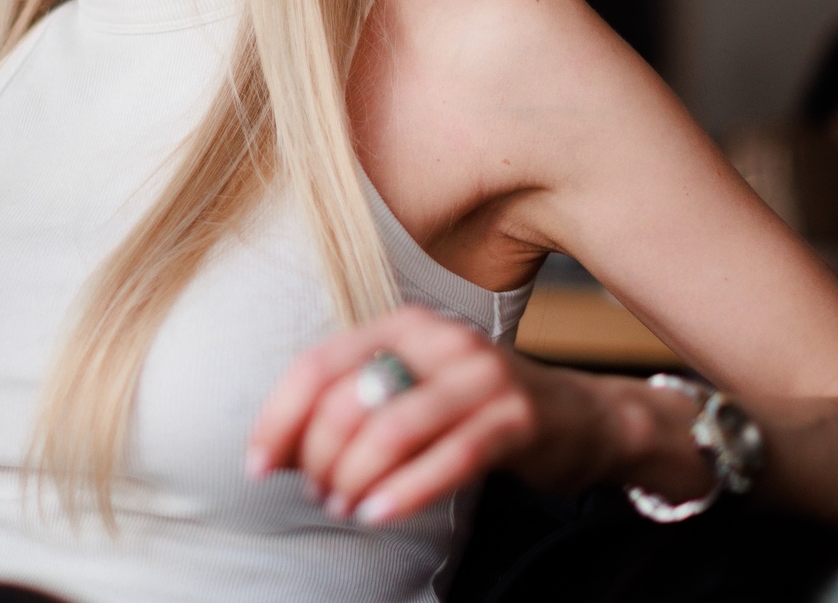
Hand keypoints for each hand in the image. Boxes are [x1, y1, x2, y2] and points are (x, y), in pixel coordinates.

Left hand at [246, 305, 557, 525]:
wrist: (580, 417)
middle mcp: (440, 338)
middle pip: (349, 399)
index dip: (278, 418)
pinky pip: (449, 457)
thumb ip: (347, 410)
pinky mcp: (516, 417)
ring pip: (392, 428)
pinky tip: (378, 513)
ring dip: (355, 476)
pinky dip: (405, 491)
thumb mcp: (408, 393)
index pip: (317, 365)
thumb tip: (275, 452)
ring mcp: (481, 375)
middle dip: (318, 456)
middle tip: (318, 493)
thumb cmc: (476, 410)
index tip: (258, 464)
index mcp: (402, 324)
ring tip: (344, 505)